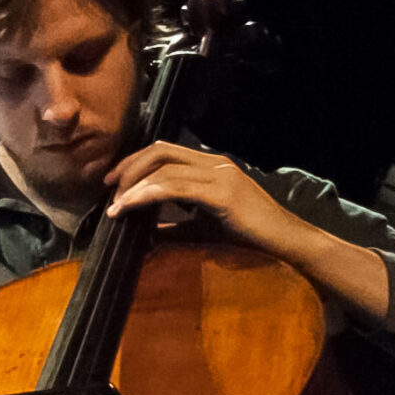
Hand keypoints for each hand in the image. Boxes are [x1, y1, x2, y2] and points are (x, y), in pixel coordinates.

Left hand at [105, 142, 390, 319]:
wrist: (287, 244)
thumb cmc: (250, 237)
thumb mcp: (202, 228)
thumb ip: (174, 228)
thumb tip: (143, 233)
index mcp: (211, 167)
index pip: (165, 151)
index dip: (135, 162)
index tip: (113, 183)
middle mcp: (215, 163)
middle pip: (159, 151)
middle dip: (128, 168)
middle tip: (107, 189)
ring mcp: (220, 175)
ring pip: (164, 167)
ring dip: (133, 185)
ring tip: (115, 205)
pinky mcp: (222, 193)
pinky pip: (174, 187)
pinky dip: (146, 196)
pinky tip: (129, 208)